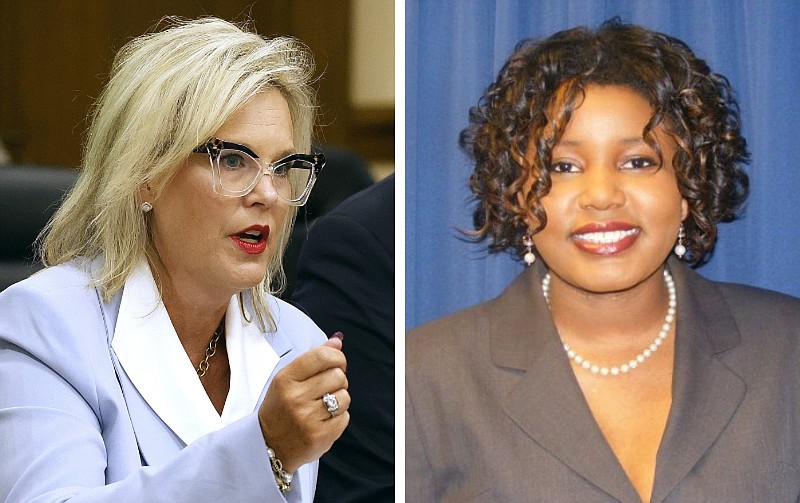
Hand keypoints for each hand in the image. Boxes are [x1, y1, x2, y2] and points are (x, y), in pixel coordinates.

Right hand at [258, 335, 349, 472]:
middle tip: (326, 388)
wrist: (268, 446)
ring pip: (344, 396)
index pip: (322, 356)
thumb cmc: (280, 409)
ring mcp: (308, 418)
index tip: (337, 363)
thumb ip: (313, 359)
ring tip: (324, 406)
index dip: (337, 357)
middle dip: (338, 380)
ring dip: (339, 399)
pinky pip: (344, 417)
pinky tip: (323, 420)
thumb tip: (337, 341)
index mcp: (285, 379)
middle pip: (338, 375)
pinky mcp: (320, 436)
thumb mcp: (288, 380)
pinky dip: (338, 418)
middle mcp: (295, 397)